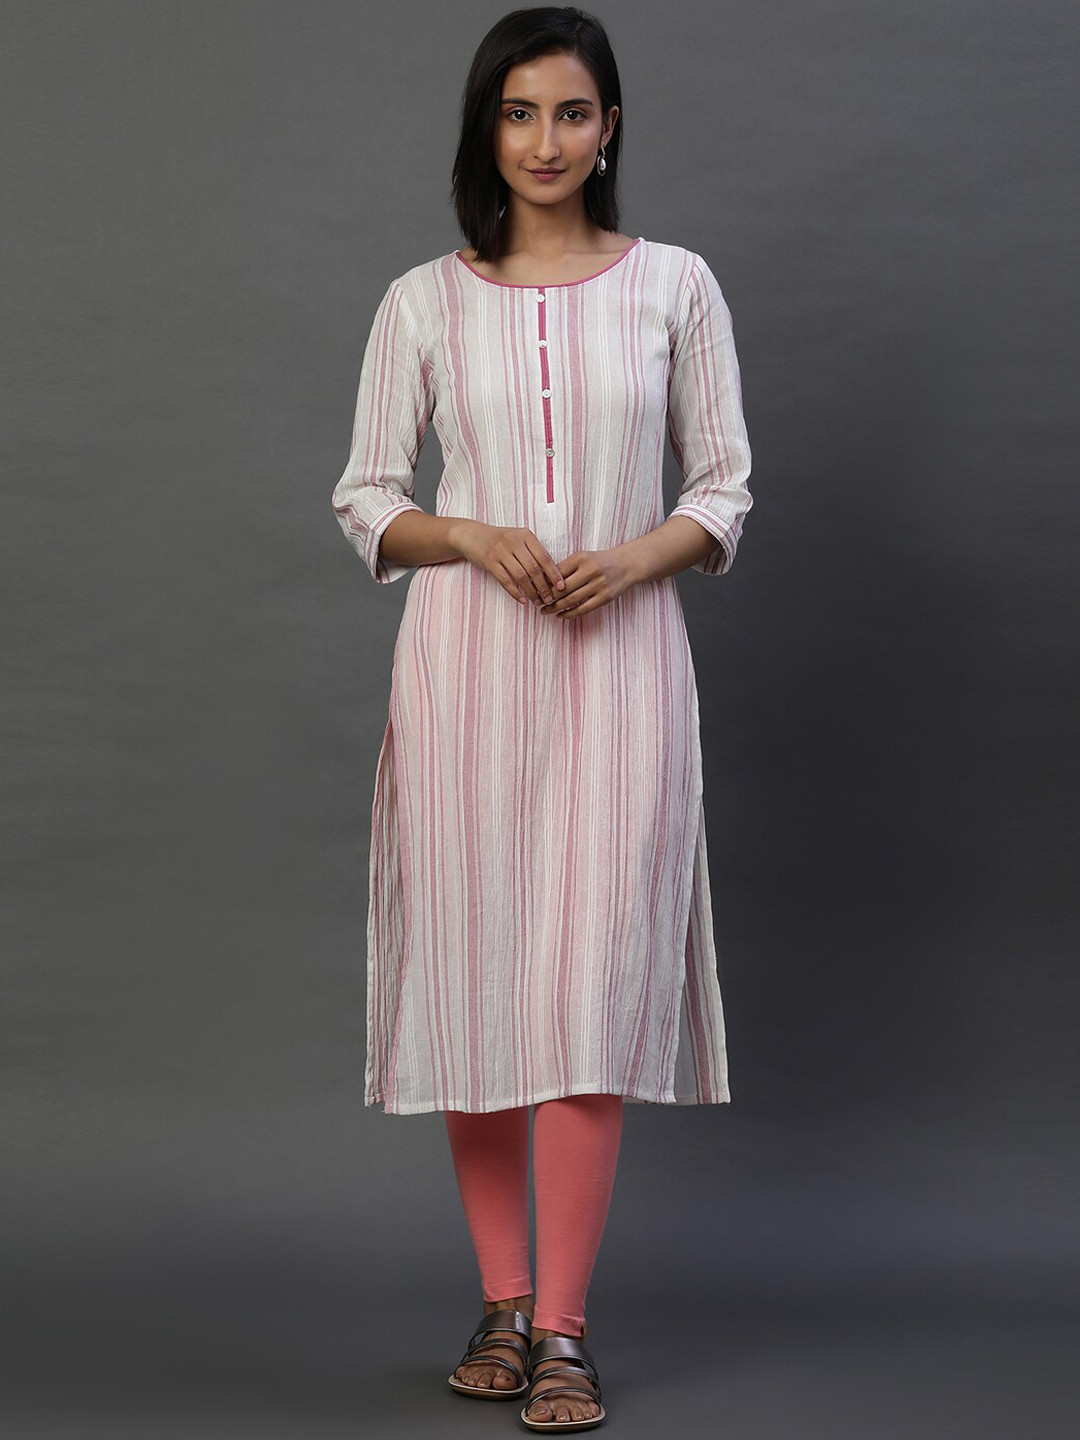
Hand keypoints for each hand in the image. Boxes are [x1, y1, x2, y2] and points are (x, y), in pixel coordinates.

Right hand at [451, 520, 566, 606]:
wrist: (471, 535)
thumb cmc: (499, 540)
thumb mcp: (517, 538)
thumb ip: (532, 552)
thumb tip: (551, 574)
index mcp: (525, 535)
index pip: (544, 556)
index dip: (554, 573)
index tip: (562, 587)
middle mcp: (514, 541)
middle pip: (534, 568)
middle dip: (544, 586)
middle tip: (550, 599)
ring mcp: (500, 551)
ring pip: (521, 576)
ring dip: (531, 592)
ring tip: (537, 602)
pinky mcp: (489, 561)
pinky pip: (505, 580)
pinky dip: (515, 592)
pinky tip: (522, 600)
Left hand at [537, 548, 637, 618]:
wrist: (627, 564)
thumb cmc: (600, 561)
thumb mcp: (583, 557)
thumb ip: (566, 568)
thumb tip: (544, 582)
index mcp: (581, 558)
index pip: (557, 573)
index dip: (543, 583)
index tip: (533, 590)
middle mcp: (590, 570)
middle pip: (562, 588)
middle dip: (547, 598)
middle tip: (536, 603)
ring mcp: (599, 584)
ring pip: (571, 600)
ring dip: (555, 608)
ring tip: (545, 611)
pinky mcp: (605, 597)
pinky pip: (583, 609)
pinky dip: (570, 614)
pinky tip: (560, 616)